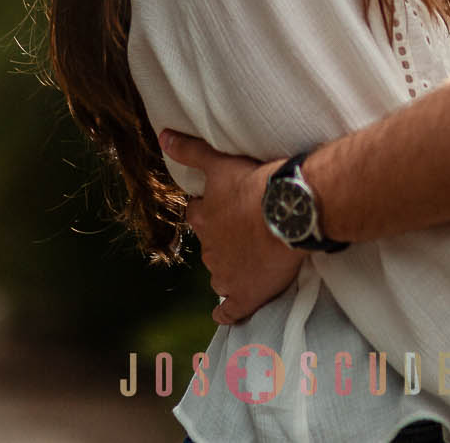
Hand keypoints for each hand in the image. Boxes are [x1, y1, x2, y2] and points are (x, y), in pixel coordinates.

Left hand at [160, 129, 304, 323]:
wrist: (287, 213)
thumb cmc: (256, 185)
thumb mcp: (220, 162)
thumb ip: (190, 151)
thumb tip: (162, 135)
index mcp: (204, 218)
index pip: (197, 216)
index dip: (209, 212)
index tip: (222, 209)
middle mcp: (210, 248)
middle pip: (210, 246)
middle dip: (223, 242)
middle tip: (245, 234)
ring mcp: (226, 275)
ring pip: (219, 276)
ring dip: (229, 271)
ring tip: (249, 263)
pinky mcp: (245, 295)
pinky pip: (229, 310)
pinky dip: (226, 313)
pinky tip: (224, 315)